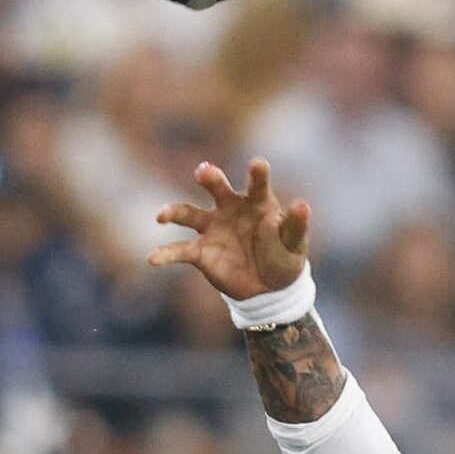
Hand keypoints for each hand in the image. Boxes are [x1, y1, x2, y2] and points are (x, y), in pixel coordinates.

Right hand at [148, 159, 311, 301]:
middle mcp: (230, 209)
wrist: (269, 289)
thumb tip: (302, 204)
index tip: (257, 164)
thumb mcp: (294, 244)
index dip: (257, 174)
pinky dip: (165, 254)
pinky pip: (180, 250)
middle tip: (204, 172)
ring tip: (162, 215)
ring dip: (174, 211)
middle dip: (210, 178)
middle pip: (217, 187)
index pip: (257, 184)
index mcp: (257, 203)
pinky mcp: (201, 252)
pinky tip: (152, 258)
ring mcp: (212, 229)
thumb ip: (295, 225)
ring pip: (189, 214)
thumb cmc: (283, 257)